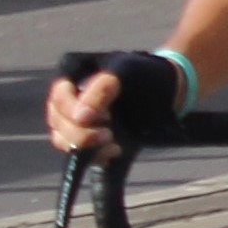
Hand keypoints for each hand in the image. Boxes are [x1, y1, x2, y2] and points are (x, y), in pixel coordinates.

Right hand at [46, 49, 183, 155]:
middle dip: (80, 133)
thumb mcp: (125, 72)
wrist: (169, 91)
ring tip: (113, 144)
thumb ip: (101, 90)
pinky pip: (80, 153)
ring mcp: (77, 120)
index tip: (103, 117)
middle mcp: (68, 98)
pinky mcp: (90, 138)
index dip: (73, 110)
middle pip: (58, 122)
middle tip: (107, 135)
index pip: (58, 97)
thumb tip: (79, 118)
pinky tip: (116, 150)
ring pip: (63, 140)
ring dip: (84, 147)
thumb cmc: (145, 73)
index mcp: (71, 74)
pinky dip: (95, 156)